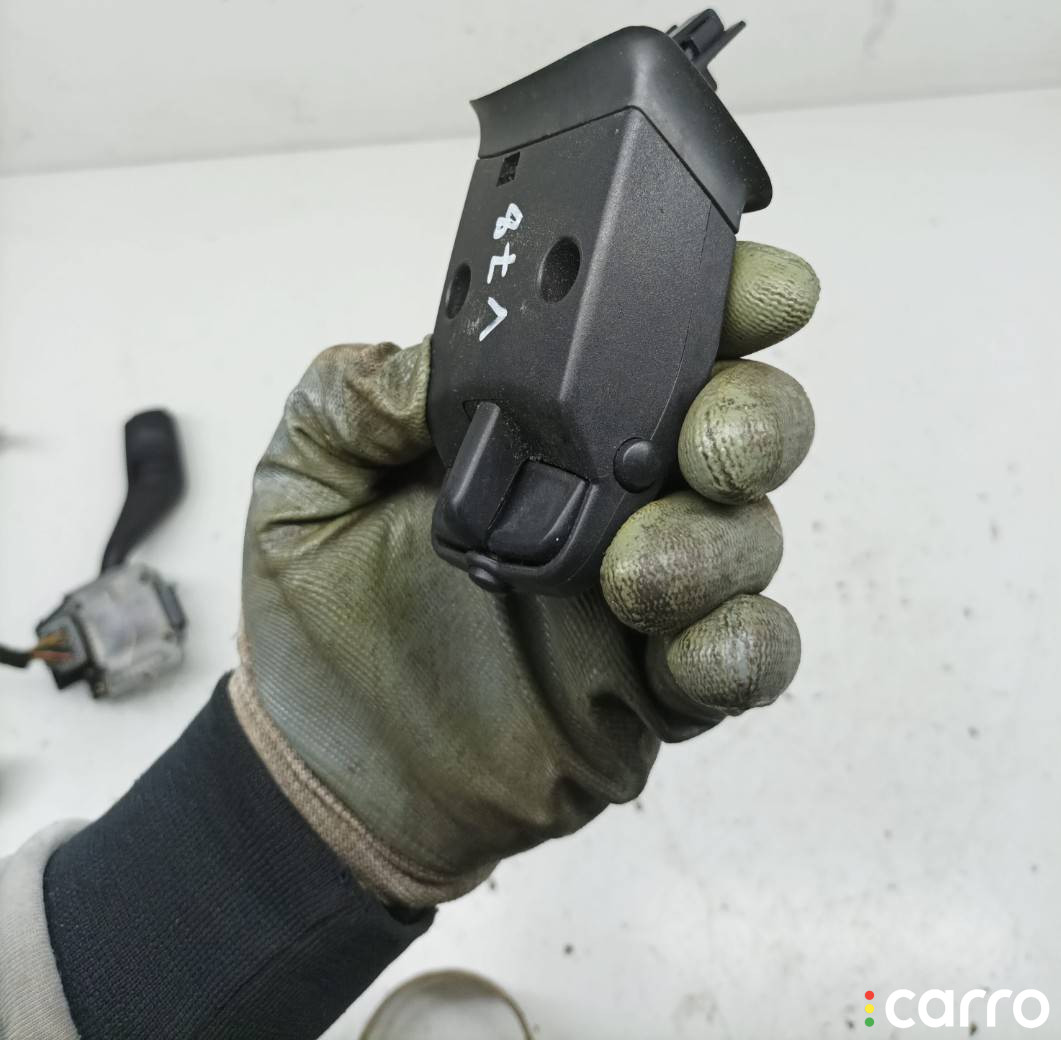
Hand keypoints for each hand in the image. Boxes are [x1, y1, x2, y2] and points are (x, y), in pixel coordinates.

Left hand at [231, 242, 818, 907]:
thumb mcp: (303, 480)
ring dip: (719, 542)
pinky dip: (742, 644)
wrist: (329, 768)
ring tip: (632, 578)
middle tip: (705, 447)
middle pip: (742, 417)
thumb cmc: (321, 609)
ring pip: (752, 532)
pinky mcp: (665, 682)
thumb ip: (354, 397)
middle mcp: (620, 486)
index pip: (656, 331)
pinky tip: (685, 654)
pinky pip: (751, 651)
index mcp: (550, 416)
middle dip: (752, 415)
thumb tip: (435, 358)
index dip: (723, 296)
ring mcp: (652, 583)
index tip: (754, 293)